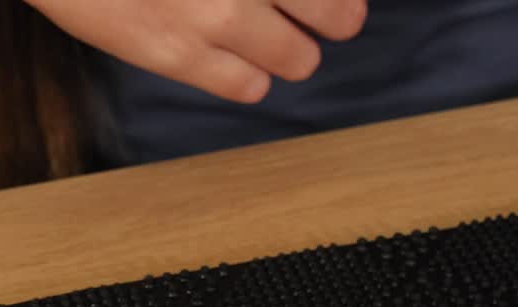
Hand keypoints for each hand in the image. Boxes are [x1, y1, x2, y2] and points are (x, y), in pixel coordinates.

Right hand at [25, 0, 366, 102]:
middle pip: (338, 16)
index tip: (328, 1)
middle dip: (334, 16)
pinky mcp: (178, 54)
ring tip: (273, 38)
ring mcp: (216, 15)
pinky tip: (235, 57)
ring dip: (294, 51)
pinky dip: (252, 77)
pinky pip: (249, 87)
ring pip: (300, 59)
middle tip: (326, 16)